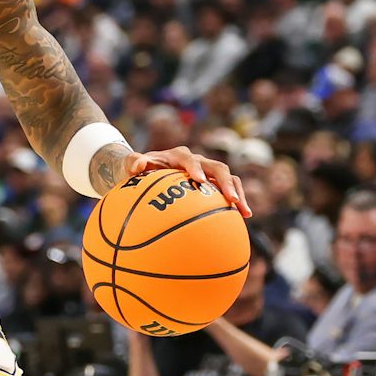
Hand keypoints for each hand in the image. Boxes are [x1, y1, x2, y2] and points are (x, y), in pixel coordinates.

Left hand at [124, 146, 251, 216]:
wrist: (146, 172)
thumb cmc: (137, 170)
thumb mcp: (130, 165)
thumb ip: (133, 162)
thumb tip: (137, 164)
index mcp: (179, 156)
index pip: (189, 159)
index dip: (196, 168)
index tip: (200, 181)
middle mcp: (197, 162)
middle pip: (217, 168)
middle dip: (226, 183)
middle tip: (232, 199)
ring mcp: (207, 172)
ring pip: (229, 179)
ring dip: (238, 193)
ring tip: (245, 212)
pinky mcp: (212, 184)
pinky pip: (227, 192)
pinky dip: (235, 203)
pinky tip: (243, 219)